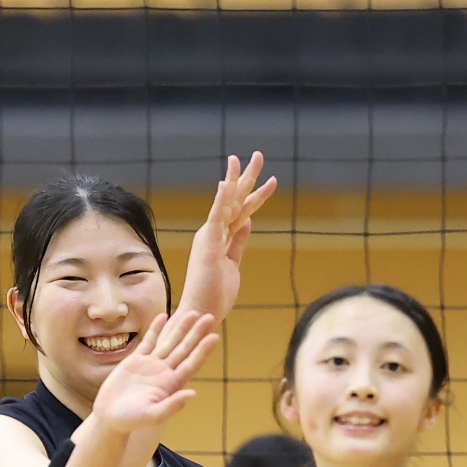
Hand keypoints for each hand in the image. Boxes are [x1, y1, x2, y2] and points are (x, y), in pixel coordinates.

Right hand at [90, 311, 219, 435]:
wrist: (110, 417)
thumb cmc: (132, 420)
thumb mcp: (153, 415)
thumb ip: (172, 405)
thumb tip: (192, 393)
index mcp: (171, 384)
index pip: (191, 363)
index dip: (203, 350)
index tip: (214, 337)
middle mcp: (164, 372)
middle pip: (184, 349)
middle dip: (196, 333)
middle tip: (209, 317)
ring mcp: (151, 365)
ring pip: (169, 341)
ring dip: (181, 327)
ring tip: (192, 313)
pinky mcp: (136, 361)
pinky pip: (149, 341)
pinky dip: (156, 328)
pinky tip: (164, 316)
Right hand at [175, 153, 278, 324]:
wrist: (200, 312)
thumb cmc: (214, 294)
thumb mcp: (233, 264)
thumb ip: (238, 242)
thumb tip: (248, 221)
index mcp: (221, 238)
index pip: (241, 210)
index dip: (254, 193)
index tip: (267, 178)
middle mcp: (214, 233)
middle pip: (236, 200)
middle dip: (248, 177)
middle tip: (258, 154)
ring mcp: (210, 237)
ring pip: (230, 203)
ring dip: (239, 179)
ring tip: (250, 158)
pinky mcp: (208, 244)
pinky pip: (217, 218)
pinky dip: (222, 200)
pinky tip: (228, 183)